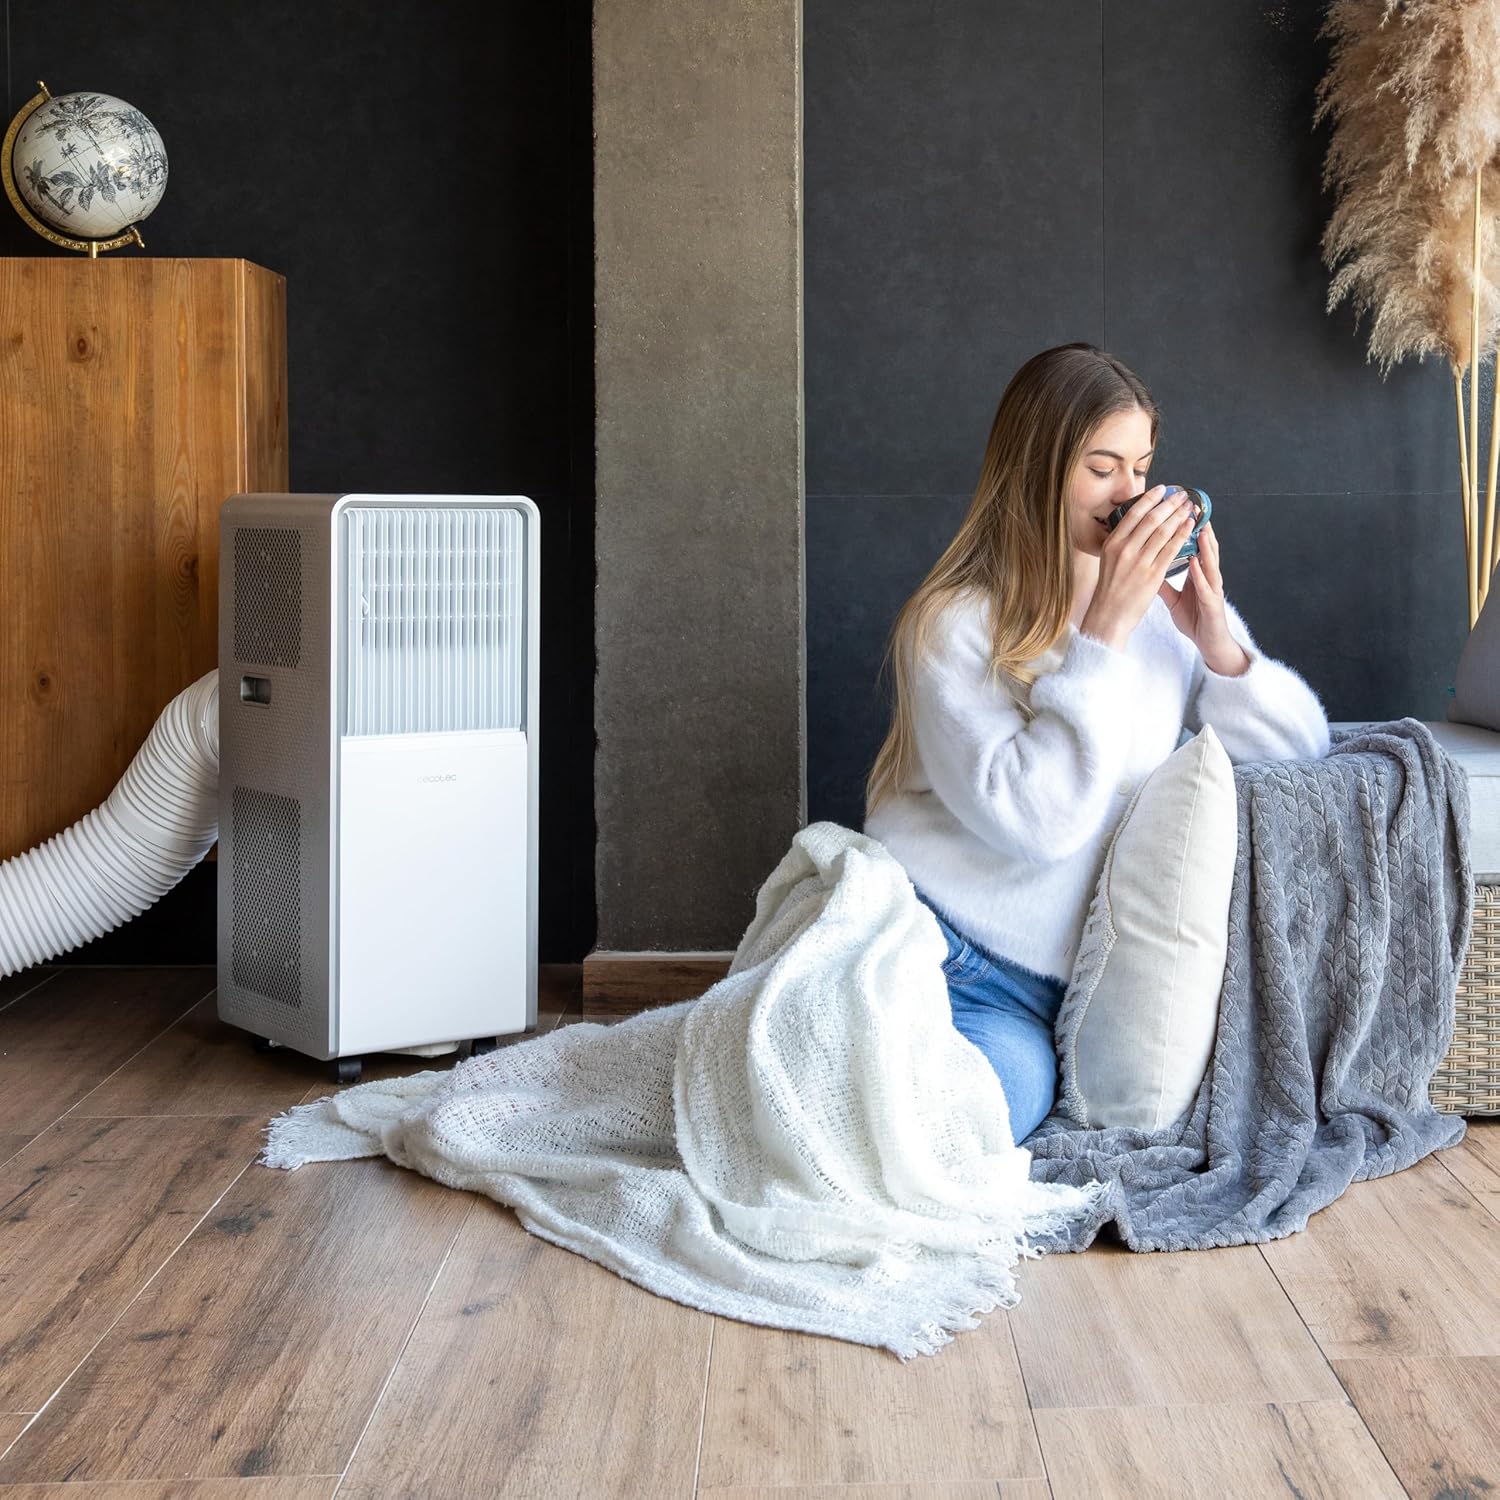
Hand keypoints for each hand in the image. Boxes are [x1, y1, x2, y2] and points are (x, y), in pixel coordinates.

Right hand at [1079, 486, 1198, 649]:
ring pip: (1163, 532)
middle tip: (1182, 495)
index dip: (1150, 499)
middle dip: (1169, 504)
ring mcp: (1139, 561)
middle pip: (1151, 519)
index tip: (1162, 489)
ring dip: (1179, 516)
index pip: (1133, 514)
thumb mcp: (1108, 560)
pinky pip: (1171, 549)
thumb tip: (1136, 526)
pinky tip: (1190, 526)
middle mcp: (1125, 549)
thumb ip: (1121, 543)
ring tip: (1189, 507)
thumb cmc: (1110, 589)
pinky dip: (1182, 535)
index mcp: (1112, 543)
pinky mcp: (1152, 574)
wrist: (1109, 615)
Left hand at [1157, 522, 1244, 670]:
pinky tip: (1194, 562)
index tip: (1174, 510)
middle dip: (1197, 528)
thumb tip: (1146, 566)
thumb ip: (1162, 580)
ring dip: (1204, 545)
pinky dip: (1199, 574)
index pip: (1191, 546)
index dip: (1184, 529)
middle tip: (1190, 507)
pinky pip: (1205, 587)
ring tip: (1198, 526)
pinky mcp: (1213, 604)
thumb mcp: (1174, 597)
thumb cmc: (1194, 617)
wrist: (1208, 642)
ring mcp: (1212, 589)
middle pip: (1204, 548)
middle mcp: (1207, 577)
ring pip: (1210, 562)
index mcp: (1197, 573)